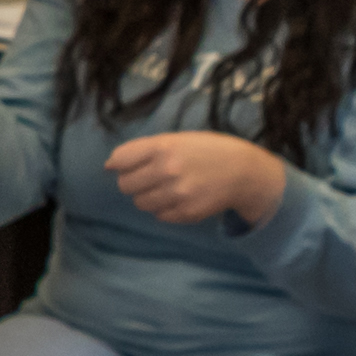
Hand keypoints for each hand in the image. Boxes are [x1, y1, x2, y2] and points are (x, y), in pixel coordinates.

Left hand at [106, 130, 288, 226]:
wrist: (244, 172)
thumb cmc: (208, 150)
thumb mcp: (178, 139)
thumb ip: (144, 149)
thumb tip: (110, 165)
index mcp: (163, 146)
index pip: (120, 159)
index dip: (120, 163)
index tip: (128, 165)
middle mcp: (166, 170)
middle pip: (126, 185)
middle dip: (133, 182)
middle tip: (150, 177)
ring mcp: (176, 194)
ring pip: (140, 203)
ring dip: (148, 196)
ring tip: (167, 187)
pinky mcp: (185, 213)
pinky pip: (159, 215)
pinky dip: (164, 208)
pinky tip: (180, 197)